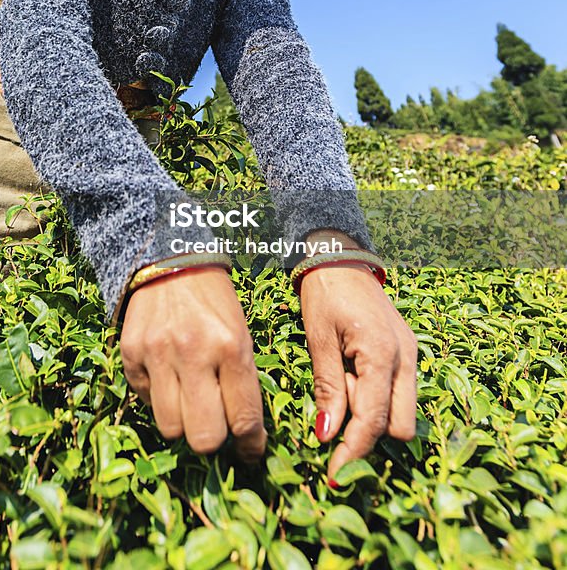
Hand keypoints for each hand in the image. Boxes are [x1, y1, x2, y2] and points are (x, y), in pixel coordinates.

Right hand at [119, 266, 267, 461]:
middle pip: (204, 438)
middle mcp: (193, 353)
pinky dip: (160, 400)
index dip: (251, 445)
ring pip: (171, 428)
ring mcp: (157, 355)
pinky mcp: (131, 356)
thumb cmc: (215, 302)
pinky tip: (169, 377)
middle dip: (214, 440)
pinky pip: (147, 403)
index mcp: (231, 346)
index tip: (251, 451)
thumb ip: (242, 381)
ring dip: (184, 423)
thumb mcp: (240, 333)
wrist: (171, 261)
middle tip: (217, 426)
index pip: (244, 419)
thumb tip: (245, 435)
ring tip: (191, 402)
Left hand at [300, 247, 417, 483]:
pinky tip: (353, 381)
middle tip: (334, 415)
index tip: (335, 474)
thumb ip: (328, 388)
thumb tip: (326, 435)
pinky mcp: (408, 352)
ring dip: (373, 415)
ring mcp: (412, 355)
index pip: (374, 420)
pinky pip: (400, 392)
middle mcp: (407, 358)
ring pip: (403, 412)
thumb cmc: (325, 294)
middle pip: (400, 426)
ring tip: (342, 389)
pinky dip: (378, 398)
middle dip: (368, 433)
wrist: (341, 257)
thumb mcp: (319, 339)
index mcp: (382, 353)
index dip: (354, 451)